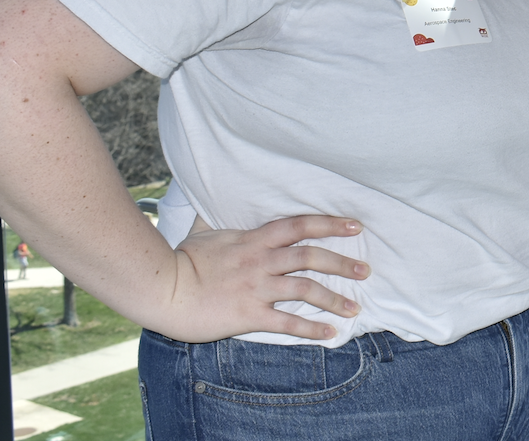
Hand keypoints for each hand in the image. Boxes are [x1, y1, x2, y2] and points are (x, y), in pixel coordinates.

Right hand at [160, 215, 372, 342]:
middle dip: (342, 262)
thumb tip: (210, 196)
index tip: (354, 226)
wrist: (162, 290)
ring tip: (355, 306)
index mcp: (254, 239)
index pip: (299, 225)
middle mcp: (261, 261)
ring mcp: (256, 288)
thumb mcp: (202, 230)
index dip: (329, 224)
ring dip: (334, 298)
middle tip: (365, 270)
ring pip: (305, 289)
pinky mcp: (248, 315)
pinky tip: (329, 332)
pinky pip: (287, 322)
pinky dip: (311, 328)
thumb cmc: (180, 260)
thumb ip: (216, 217)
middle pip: (310, 257)